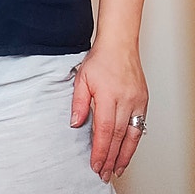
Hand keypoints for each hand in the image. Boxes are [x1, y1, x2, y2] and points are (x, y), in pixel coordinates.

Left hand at [70, 42, 147, 182]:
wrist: (119, 45)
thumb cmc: (100, 59)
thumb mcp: (82, 78)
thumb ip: (79, 102)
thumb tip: (76, 123)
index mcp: (108, 95)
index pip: (104, 130)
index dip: (100, 150)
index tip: (95, 164)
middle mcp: (125, 100)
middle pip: (118, 136)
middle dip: (111, 158)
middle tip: (104, 173)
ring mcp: (137, 101)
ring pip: (132, 135)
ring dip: (124, 155)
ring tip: (117, 169)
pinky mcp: (143, 101)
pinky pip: (139, 126)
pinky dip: (133, 142)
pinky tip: (127, 151)